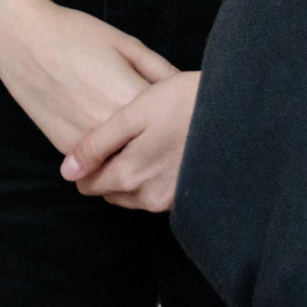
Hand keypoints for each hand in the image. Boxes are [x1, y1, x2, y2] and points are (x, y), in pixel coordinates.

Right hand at [0, 0, 175, 164]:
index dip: (184, 121)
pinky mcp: (66, 149)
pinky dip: (109, 158)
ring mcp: (87, 144)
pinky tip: (114, 144)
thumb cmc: (75, 34)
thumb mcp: (127, 44)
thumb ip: (161, 71)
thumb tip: (187, 92)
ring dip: (137, 158)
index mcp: (133, 100)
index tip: (186, 117)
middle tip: (171, 135)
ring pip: (125, 165)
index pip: (174, 126)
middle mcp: (112, 129)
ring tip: (145, 144)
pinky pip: (98, 164)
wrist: (20, 38)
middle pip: (153, 151)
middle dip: (165, 144)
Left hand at [64, 70, 197, 213]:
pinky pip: (158, 192)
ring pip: (136, 194)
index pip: (90, 185)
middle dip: (110, 170)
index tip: (94, 141)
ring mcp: (174, 201)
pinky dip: (154, 176)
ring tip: (145, 139)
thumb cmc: (184, 104)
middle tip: (121, 137)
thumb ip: (97, 145)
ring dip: (133, 173)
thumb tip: (67, 173)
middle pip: (113, 192)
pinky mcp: (191, 198)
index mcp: (131, 177)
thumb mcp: (134, 115)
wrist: (240, 113)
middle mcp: (151, 198)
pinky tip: (163, 148)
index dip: (86, 164)